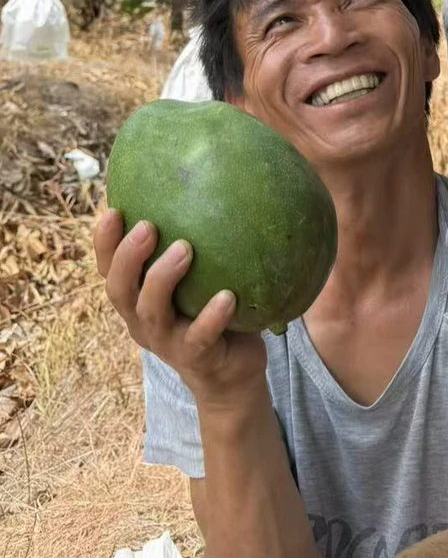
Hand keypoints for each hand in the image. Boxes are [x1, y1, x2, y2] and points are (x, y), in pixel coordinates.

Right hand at [94, 208, 267, 410]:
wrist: (233, 373)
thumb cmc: (214, 313)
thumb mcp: (200, 279)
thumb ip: (199, 244)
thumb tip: (216, 184)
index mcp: (138, 300)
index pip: (109, 270)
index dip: (104, 243)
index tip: (113, 209)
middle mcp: (144, 321)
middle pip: (120, 290)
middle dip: (128, 257)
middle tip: (147, 225)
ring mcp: (168, 342)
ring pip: (152, 312)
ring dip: (163, 278)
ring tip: (185, 249)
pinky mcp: (197, 358)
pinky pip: (200, 337)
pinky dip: (211, 317)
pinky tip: (228, 296)